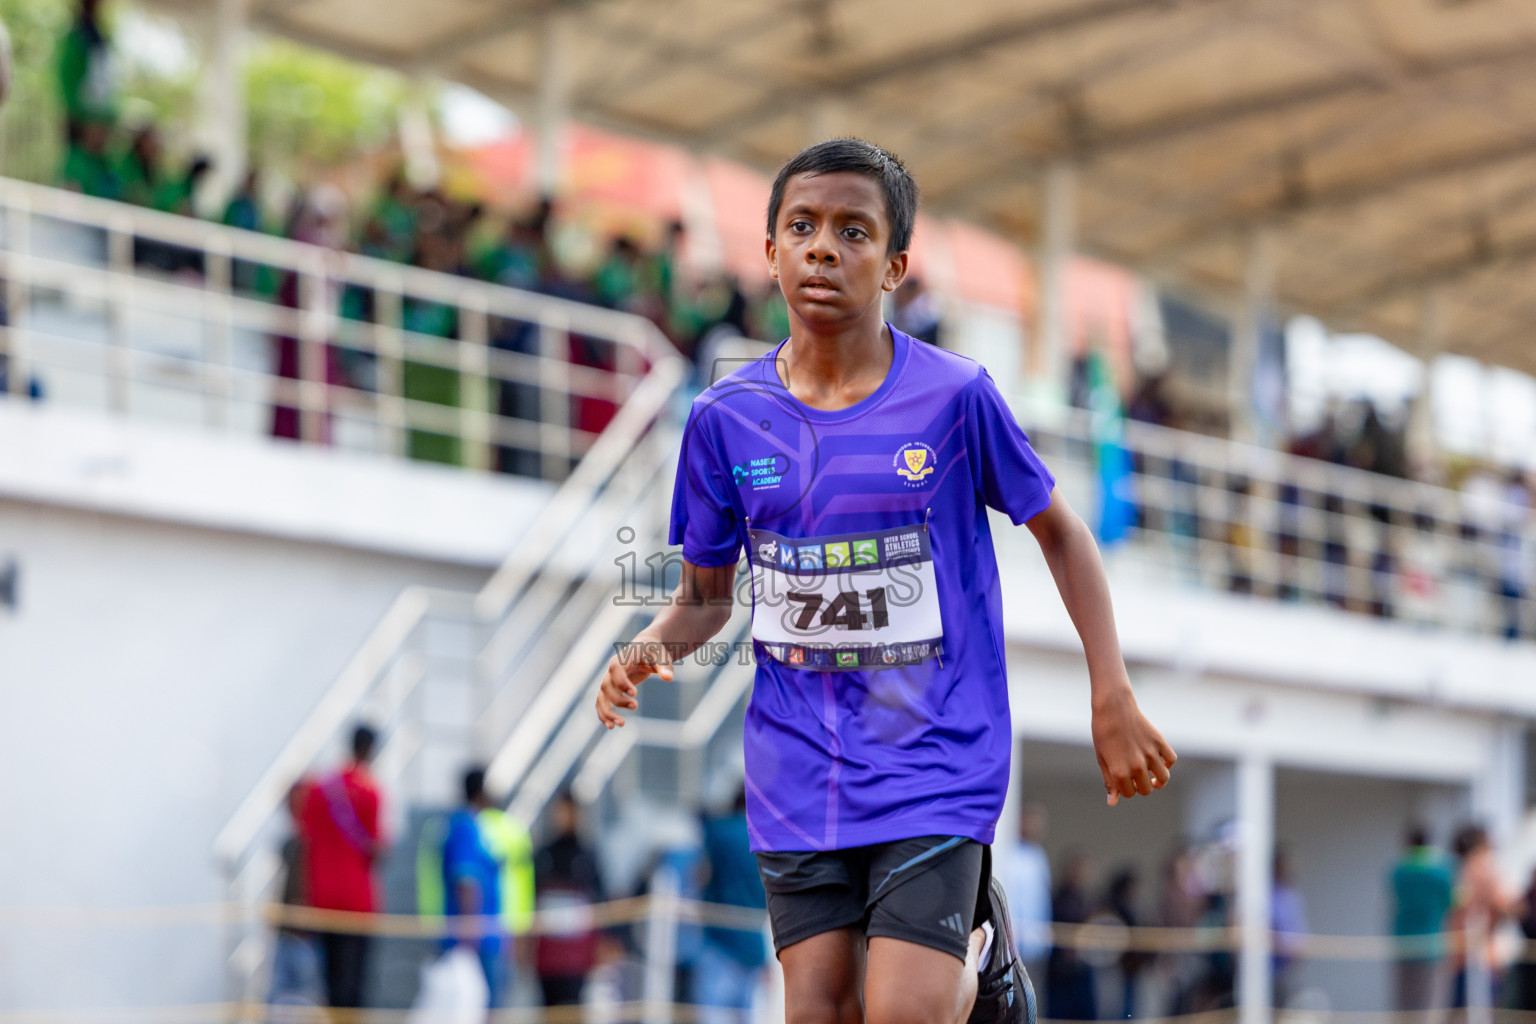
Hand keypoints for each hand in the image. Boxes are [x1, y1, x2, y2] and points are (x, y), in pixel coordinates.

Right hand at [595, 639, 673, 728]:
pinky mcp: (611, 690)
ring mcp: (609, 680)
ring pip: (601, 697)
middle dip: (618, 699)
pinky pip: (602, 703)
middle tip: (635, 706)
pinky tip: (612, 726)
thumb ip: (664, 666)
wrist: (645, 649)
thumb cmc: (653, 651)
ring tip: (621, 724)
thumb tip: (669, 678)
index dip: (621, 681)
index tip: (634, 693)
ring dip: (608, 711)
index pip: (615, 669)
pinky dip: (604, 714)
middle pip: (606, 685)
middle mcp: (611, 670)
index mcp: (623, 658)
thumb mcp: (660, 656)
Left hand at [1090, 685, 1175, 805]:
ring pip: (1163, 779)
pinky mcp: (1160, 742)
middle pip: (1146, 789)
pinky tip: (1158, 761)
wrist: (1113, 708)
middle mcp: (1137, 766)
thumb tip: (1112, 803)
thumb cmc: (1103, 734)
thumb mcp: (1102, 759)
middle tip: (1135, 776)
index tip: (1122, 780)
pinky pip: (1170, 760)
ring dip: (1158, 780)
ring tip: (1151, 776)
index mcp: (1120, 772)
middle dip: (1141, 786)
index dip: (1126, 789)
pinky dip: (1167, 763)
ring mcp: (1150, 754)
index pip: (1129, 793)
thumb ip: (1109, 782)